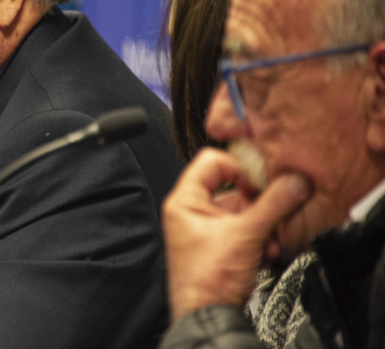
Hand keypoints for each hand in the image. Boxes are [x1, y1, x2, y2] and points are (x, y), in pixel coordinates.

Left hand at [162, 148, 311, 321]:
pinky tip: (267, 252)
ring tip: (271, 240)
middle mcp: (192, 212)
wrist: (208, 316)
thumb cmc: (207, 281)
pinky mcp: (220, 246)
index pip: (213, 161)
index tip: (261, 183)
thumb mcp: (246, 235)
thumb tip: (293, 182)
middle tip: (275, 215)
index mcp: (185, 201)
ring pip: (244, 212)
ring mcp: (206, 230)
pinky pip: (245, 231)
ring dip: (265, 225)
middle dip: (260, 205)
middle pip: (234, 188)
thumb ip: (273, 205)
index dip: (240, 168)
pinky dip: (261, 239)